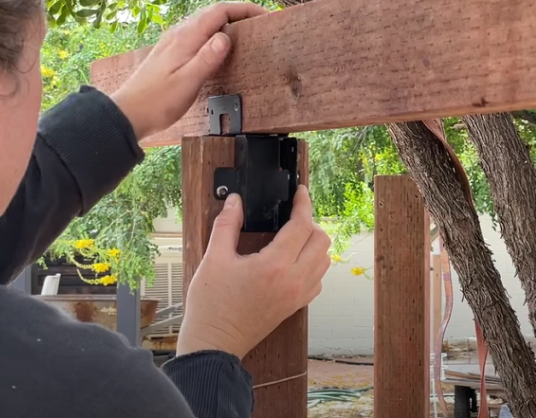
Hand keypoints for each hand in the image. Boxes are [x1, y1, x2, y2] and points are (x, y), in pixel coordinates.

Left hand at [110, 1, 268, 140]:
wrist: (128, 113)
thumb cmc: (157, 101)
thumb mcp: (188, 82)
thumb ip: (207, 58)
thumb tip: (226, 36)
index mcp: (185, 38)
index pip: (219, 11)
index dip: (244, 9)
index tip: (265, 15)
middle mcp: (179, 34)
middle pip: (213, 12)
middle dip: (239, 13)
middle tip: (261, 23)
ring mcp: (173, 42)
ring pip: (205, 22)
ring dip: (227, 21)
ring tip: (246, 32)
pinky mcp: (171, 52)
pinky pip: (198, 33)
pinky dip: (215, 32)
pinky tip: (220, 47)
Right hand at [176, 186, 331, 358]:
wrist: (214, 343)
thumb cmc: (211, 306)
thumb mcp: (214, 259)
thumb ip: (226, 225)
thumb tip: (235, 202)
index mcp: (274, 266)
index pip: (302, 225)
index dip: (303, 204)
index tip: (300, 192)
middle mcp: (293, 280)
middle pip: (321, 241)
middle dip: (309, 224)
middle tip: (291, 217)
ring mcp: (297, 295)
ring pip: (324, 260)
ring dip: (313, 244)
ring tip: (293, 237)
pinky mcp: (295, 306)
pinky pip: (318, 280)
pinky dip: (313, 265)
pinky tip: (293, 261)